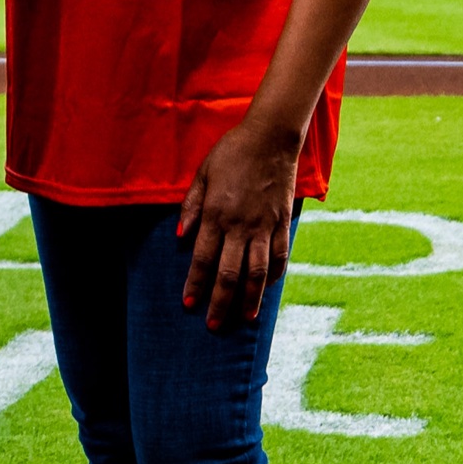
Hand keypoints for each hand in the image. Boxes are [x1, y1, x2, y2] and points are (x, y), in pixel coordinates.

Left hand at [176, 120, 298, 321]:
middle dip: (220, 302)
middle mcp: (240, 225)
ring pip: (257, 272)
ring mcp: (264, 226)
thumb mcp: (202, 173)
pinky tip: (267, 289)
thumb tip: (180, 236)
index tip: (189, 306)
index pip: (202, 259)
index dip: (195, 285)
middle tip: (213, 325)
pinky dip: (274, 276)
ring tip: (244, 318)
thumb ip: (191, 206)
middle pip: (229, 274)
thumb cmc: (231, 152)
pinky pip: (279, 256)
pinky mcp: (282, 222)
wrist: (270, 137)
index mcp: (216, 214)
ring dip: (250, 299)